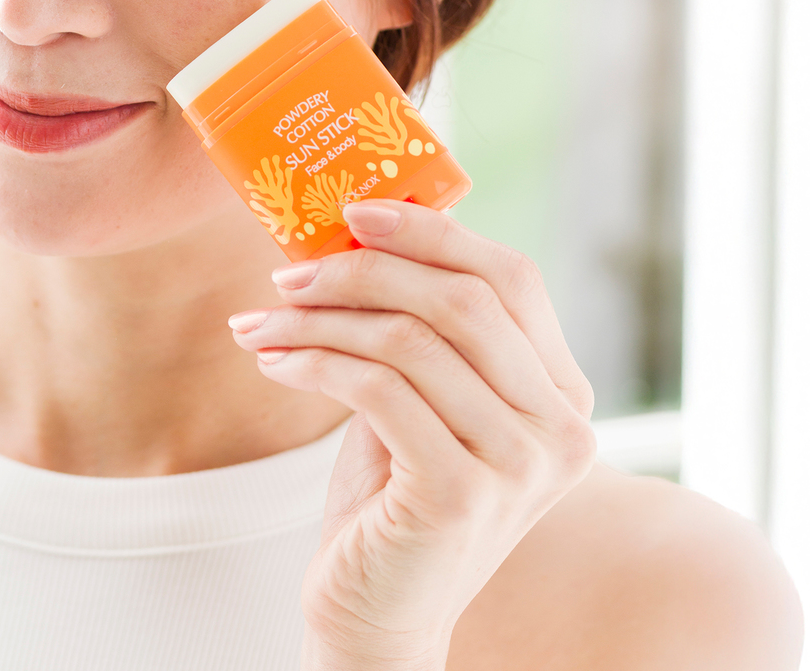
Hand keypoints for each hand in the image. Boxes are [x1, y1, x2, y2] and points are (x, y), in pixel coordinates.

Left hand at [228, 200, 595, 670]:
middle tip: (289, 272)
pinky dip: (314, 363)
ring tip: (263, 321)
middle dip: (362, 270)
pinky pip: (378, 390)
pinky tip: (274, 361)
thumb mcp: (419, 394)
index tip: (356, 211)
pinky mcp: (463, 493)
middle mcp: (560, 428)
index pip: (512, 278)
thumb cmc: (393, 492)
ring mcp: (519, 464)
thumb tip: (360, 227)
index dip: (434, 233)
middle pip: (460, 301)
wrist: (379, 611)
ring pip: (409, 340)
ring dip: (319, 319)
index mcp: (560, 392)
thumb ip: (418, 324)